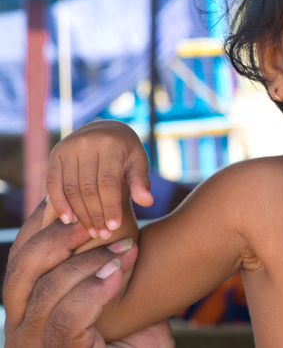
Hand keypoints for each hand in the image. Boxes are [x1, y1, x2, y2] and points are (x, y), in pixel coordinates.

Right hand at [3, 199, 173, 347]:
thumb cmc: (135, 320)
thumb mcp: (111, 278)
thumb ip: (98, 248)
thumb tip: (102, 199)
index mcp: (27, 305)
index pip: (20, 256)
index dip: (41, 224)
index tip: (75, 199)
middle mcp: (22, 326)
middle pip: (21, 271)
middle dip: (57, 240)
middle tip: (94, 221)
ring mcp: (37, 345)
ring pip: (46, 292)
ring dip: (87, 264)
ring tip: (125, 249)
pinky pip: (67, 318)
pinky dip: (94, 291)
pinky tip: (117, 275)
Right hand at [46, 120, 153, 238]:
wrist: (104, 130)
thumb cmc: (126, 151)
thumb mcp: (138, 161)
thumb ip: (141, 181)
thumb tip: (148, 202)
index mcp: (110, 144)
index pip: (108, 182)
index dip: (110, 206)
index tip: (115, 227)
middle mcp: (86, 143)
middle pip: (88, 188)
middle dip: (95, 214)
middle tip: (102, 234)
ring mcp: (68, 148)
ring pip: (70, 189)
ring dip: (79, 213)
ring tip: (91, 231)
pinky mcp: (55, 155)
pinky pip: (53, 184)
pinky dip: (59, 204)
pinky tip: (69, 220)